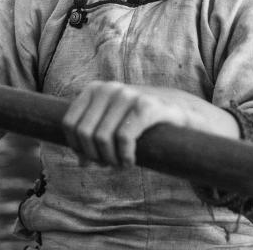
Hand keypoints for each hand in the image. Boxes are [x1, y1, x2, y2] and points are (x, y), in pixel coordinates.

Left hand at [61, 81, 238, 167]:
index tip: (92, 157)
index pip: (70, 124)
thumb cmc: (142, 122)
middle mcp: (110, 88)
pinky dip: (124, 157)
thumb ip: (93, 134)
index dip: (77, 147)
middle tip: (110, 163)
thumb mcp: (112, 121)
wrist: (182, 112)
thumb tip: (81, 161)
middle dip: (94, 156)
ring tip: (122, 162)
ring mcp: (129, 95)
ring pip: (102, 138)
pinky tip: (131, 161)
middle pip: (83, 133)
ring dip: (110, 160)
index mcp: (96, 89)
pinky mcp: (147, 107)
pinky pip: (124, 138)